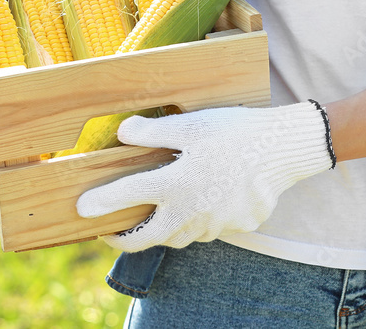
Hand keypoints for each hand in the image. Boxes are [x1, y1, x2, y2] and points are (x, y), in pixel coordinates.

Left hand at [76, 101, 332, 251]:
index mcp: (176, 183)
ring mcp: (216, 223)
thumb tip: (122, 133)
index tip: (82, 210)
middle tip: (111, 234)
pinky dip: (196, 222)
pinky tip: (200, 204)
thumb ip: (153, 133)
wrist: (284, 147)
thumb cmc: (234, 131)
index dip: (101, 203)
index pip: (128, 196)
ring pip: (179, 237)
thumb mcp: (191, 125)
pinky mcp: (237, 226)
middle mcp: (192, 211)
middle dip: (125, 240)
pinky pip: (208, 230)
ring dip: (162, 230)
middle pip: (149, 238)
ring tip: (154, 218)